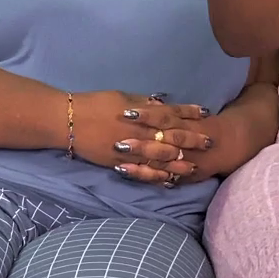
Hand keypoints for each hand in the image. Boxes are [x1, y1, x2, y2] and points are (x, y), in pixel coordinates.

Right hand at [70, 92, 209, 185]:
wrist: (69, 120)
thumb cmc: (94, 103)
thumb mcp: (122, 96)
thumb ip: (144, 102)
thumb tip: (163, 103)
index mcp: (141, 113)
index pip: (171, 112)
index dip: (189, 112)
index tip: (207, 112)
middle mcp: (139, 132)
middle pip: (171, 136)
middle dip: (191, 139)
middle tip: (210, 142)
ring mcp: (130, 150)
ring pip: (160, 158)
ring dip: (179, 163)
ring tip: (195, 167)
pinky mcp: (120, 164)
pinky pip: (142, 172)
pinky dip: (156, 177)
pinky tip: (169, 181)